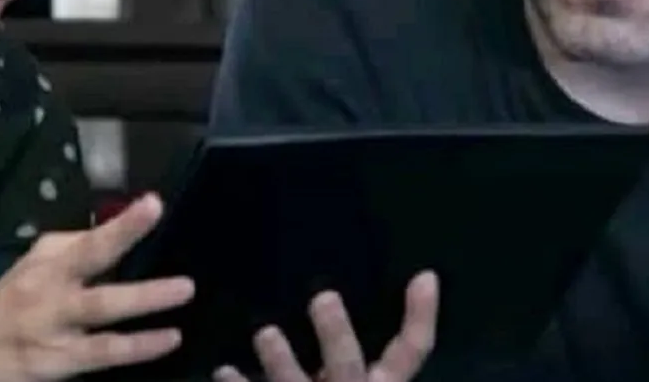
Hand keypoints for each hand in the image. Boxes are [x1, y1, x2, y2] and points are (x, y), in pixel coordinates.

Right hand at [0, 194, 193, 381]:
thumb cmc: (10, 300)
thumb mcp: (35, 263)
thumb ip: (74, 245)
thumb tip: (119, 225)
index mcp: (48, 268)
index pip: (90, 243)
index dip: (123, 226)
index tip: (154, 204)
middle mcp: (52, 302)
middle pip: (99, 298)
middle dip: (142, 293)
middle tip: (187, 285)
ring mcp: (55, 339)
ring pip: (103, 335)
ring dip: (143, 331)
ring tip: (179, 321)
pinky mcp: (58, 366)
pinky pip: (101, 359)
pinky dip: (134, 351)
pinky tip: (164, 341)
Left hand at [214, 272, 438, 381]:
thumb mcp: (349, 377)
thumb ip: (342, 355)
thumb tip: (339, 296)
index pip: (410, 352)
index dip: (420, 317)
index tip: (425, 277)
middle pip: (349, 367)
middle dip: (336, 335)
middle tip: (323, 298)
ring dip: (281, 362)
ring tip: (267, 334)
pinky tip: (224, 369)